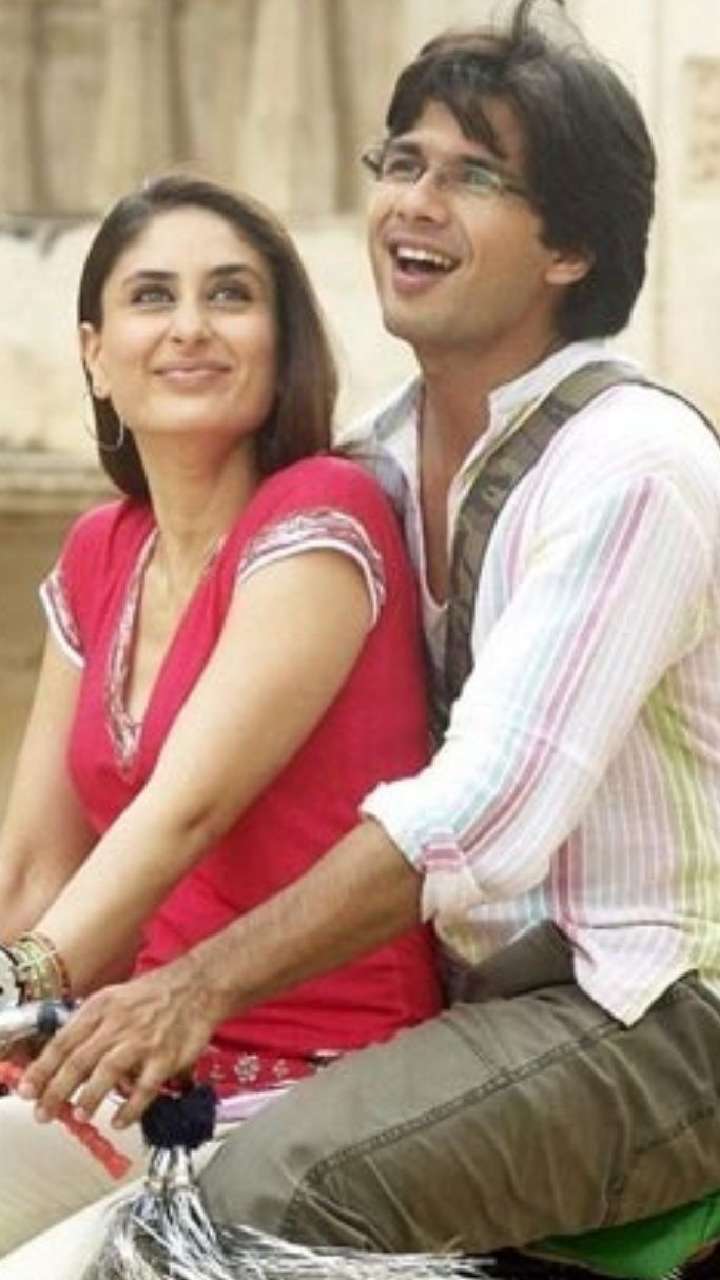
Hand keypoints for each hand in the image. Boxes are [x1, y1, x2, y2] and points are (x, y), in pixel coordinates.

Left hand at [17, 954, 222, 1128]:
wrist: (197, 986)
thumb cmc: (153, 995)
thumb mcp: (114, 998)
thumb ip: (90, 1027)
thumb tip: (63, 1060)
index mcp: (100, 1007)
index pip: (63, 1041)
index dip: (42, 1069)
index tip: (28, 1090)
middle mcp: (118, 1023)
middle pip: (78, 1061)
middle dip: (56, 1091)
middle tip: (44, 1112)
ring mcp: (142, 1041)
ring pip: (107, 1072)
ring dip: (89, 1097)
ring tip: (80, 1113)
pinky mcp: (166, 1058)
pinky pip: (144, 1088)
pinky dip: (130, 1109)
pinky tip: (119, 1121)